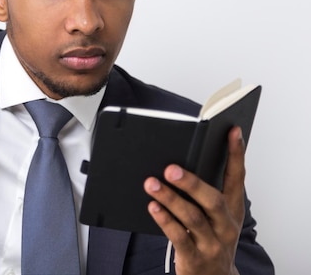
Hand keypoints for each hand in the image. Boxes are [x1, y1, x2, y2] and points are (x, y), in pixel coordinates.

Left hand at [143, 126, 245, 274]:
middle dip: (191, 182)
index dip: (236, 154)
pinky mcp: (194, 257)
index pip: (237, 177)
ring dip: (170, 199)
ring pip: (192, 217)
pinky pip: (179, 236)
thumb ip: (202, 192)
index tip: (232, 131)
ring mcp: (211, 243)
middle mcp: (225, 225)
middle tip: (170, 167)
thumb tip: (176, 161)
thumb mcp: (215, 216)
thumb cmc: (210, 238)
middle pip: (212, 200)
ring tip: (151, 183)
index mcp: (232, 208)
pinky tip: (153, 207)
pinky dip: (165, 220)